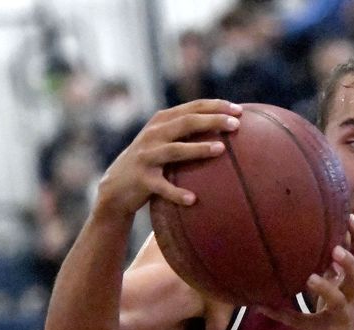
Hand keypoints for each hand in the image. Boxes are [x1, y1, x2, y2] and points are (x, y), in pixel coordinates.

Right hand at [96, 99, 242, 216]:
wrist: (115, 188)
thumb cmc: (150, 163)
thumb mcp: (164, 141)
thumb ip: (186, 131)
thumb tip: (226, 128)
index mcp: (161, 122)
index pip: (192, 108)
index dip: (215, 106)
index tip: (239, 110)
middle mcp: (153, 135)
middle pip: (186, 122)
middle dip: (212, 121)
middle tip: (236, 125)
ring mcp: (146, 156)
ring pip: (175, 150)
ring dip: (198, 149)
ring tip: (220, 150)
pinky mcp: (142, 180)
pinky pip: (162, 187)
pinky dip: (176, 193)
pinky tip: (193, 200)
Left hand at [258, 216, 353, 329]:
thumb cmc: (336, 318)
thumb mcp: (338, 291)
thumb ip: (333, 271)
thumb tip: (322, 242)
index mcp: (352, 285)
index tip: (350, 216)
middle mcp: (350, 299)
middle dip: (349, 262)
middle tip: (335, 250)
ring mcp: (339, 317)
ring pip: (338, 302)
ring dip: (325, 288)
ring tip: (310, 278)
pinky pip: (303, 323)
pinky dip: (282, 314)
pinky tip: (262, 307)